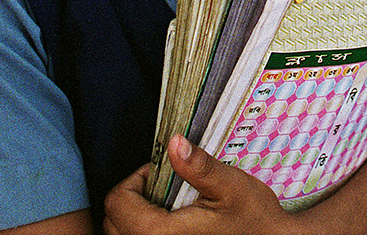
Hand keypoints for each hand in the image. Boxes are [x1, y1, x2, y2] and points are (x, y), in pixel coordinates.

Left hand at [103, 135, 293, 234]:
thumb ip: (198, 166)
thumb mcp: (230, 186)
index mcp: (164, 234)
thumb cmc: (254, 219)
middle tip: (161, 186)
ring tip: (164, 205)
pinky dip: (143, 231)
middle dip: (131, 198)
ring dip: (134, 217)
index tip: (160, 171)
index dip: (134, 180)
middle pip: (112, 222)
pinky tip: (169, 222)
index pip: (117, 203)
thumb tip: (174, 142)